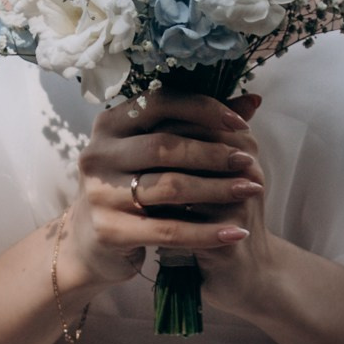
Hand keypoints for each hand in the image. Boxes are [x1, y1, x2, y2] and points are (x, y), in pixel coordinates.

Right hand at [78, 90, 264, 274]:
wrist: (91, 243)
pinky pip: (168, 231)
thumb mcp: (156, 154)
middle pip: (164, 145)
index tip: (241, 123)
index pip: (160, 102)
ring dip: (217, 189)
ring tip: (250, 190)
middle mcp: (98, 154)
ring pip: (169, 187)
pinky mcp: (109, 230)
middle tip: (247, 162)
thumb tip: (252, 100)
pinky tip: (236, 233)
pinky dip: (207, 233)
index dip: (203, 109)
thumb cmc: (132, 188)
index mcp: (109, 124)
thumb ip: (198, 126)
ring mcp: (99, 193)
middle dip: (213, 153)